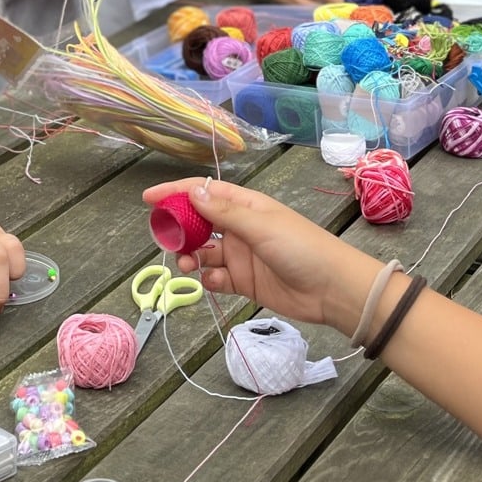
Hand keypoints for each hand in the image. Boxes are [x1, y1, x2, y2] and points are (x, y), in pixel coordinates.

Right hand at [141, 178, 368, 331]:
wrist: (332, 289)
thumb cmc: (301, 247)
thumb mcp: (261, 225)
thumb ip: (224, 212)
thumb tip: (191, 192)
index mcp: (246, 206)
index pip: (204, 193)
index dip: (176, 193)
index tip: (149, 199)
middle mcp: (240, 228)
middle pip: (199, 224)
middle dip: (180, 231)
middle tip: (165, 240)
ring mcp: (241, 255)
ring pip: (204, 253)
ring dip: (191, 257)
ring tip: (186, 265)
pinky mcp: (244, 281)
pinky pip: (216, 277)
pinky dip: (208, 279)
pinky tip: (212, 281)